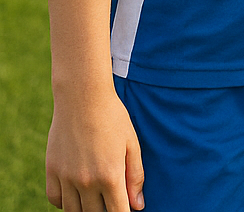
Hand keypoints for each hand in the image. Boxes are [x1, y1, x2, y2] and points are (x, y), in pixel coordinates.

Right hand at [45, 90, 144, 210]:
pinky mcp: (51, 171)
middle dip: (104, 210)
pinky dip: (64, 201)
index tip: (125, 208)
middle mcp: (86, 181)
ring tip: (95, 197)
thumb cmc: (113, 118)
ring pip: (73, 211)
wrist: (82, 98)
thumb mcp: (132, 145)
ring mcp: (66, 177)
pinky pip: (55, 199)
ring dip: (84, 208)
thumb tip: (138, 206)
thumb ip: (135, 177)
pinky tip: (76, 192)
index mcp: (111, 175)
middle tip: (110, 198)